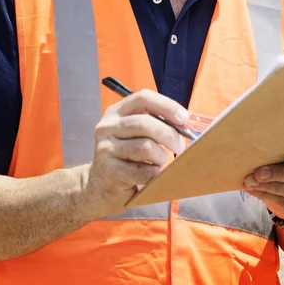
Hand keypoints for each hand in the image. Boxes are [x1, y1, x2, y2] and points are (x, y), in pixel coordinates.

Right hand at [79, 89, 189, 218]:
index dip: (167, 105)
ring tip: (160, 161)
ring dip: (161, 156)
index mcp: (116, 112)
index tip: (184, 118)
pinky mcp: (109, 172)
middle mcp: (107, 127)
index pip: (143, 98)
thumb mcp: (136, 133)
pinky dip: (154, 173)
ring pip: (145, 147)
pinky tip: (151, 174)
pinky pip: (142, 171)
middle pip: (144, 123)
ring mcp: (105, 149)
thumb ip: (155, 123)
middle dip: (169, 134)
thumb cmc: (127, 155)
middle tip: (180, 146)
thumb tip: (184, 123)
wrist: (99, 186)